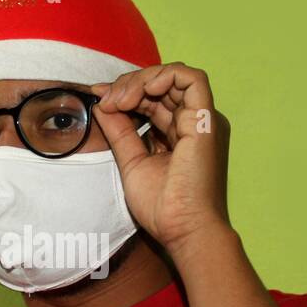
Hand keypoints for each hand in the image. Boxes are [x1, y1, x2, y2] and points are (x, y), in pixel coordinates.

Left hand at [90, 62, 231, 256]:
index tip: (99, 98)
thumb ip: (119, 132)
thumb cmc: (163, 207)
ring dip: (142, 80)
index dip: (125, 92)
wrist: (183, 230)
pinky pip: (192, 79)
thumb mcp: (131, 162)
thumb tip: (102, 105)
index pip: (152, 99)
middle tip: (106, 100)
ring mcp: (201, 120)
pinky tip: (143, 92)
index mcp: (178, 133)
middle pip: (160, 85)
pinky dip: (165, 76)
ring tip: (121, 100)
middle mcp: (192, 122)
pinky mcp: (206, 120)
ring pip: (173, 77)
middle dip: (129, 85)